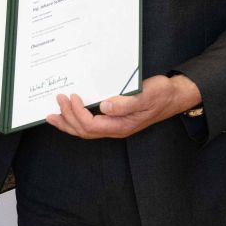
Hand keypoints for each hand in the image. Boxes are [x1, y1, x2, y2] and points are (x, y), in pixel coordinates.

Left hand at [44, 74, 201, 140]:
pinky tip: (69, 113)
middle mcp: (115, 129)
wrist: (173, 97)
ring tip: (53, 115)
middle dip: (67, 118)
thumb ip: (126, 103)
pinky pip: (90, 125)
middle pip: (84, 131)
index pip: (91, 126)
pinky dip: (76, 120)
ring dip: (68, 123)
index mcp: (120, 126)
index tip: (72, 96)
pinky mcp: (114, 119)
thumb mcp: (146, 95)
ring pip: (85, 131)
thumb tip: (104, 106)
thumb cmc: (161, 95)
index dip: (77, 113)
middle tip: (58, 100)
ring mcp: (114, 126)